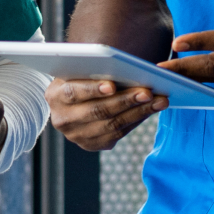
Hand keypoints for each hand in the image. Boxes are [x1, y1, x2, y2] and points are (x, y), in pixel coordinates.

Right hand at [46, 75, 167, 151]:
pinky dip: (136, 121)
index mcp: (54, 95)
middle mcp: (62, 119)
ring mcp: (76, 136)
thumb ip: (94, 69)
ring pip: (111, 126)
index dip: (92, 89)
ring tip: (159, 101)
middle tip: (148, 92)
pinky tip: (151, 110)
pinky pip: (117, 135)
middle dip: (125, 101)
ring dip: (139, 113)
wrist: (75, 100)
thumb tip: (126, 68)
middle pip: (97, 111)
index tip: (112, 85)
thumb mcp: (81, 70)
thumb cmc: (83, 77)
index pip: (73, 92)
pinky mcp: (91, 145)